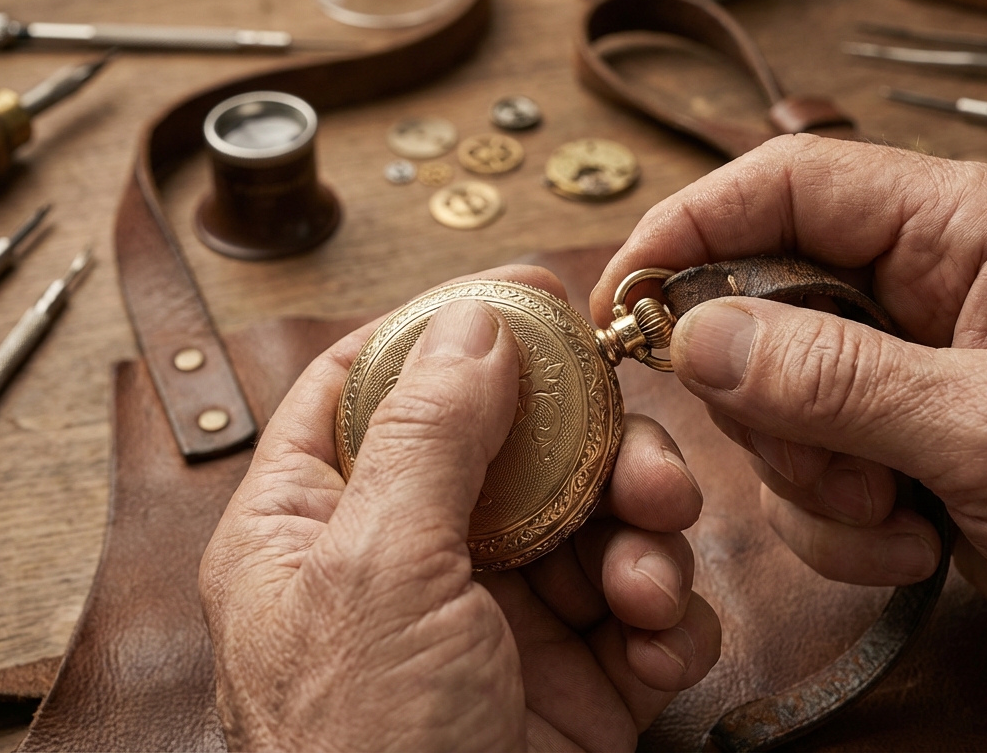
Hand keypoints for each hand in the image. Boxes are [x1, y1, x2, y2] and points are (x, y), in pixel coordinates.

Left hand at [200, 265, 720, 750]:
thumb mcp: (378, 573)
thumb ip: (427, 433)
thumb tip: (477, 318)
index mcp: (317, 526)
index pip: (370, 386)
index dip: (452, 336)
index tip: (534, 305)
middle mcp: (409, 564)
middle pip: (519, 449)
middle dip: (598, 456)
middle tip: (645, 476)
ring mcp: (499, 622)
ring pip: (596, 523)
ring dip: (647, 543)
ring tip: (653, 587)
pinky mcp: (575, 682)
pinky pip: (642, 613)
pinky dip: (668, 621)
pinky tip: (661, 648)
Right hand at [592, 136, 986, 722]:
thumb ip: (836, 377)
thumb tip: (700, 333)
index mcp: (972, 231)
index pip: (795, 186)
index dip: (695, 228)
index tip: (626, 296)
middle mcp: (937, 288)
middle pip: (770, 304)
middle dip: (771, 401)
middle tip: (823, 466)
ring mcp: (920, 374)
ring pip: (783, 400)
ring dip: (812, 477)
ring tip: (894, 518)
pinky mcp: (914, 450)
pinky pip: (817, 473)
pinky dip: (842, 524)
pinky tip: (919, 549)